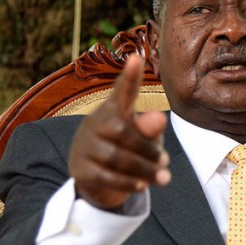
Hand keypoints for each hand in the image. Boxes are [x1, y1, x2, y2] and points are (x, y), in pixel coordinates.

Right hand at [67, 54, 170, 210]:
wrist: (96, 176)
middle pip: (122, 131)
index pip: (122, 91)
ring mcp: (85, 145)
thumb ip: (150, 127)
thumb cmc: (127, 147)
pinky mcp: (79, 168)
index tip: (136, 59)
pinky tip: (143, 186)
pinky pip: (105, 176)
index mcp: (114, 109)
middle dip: (147, 149)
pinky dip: (128, 182)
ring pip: (116, 157)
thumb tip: (159, 118)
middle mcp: (96, 122)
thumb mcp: (143, 137)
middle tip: (165, 160)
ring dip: (144, 169)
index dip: (130, 77)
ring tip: (164, 176)